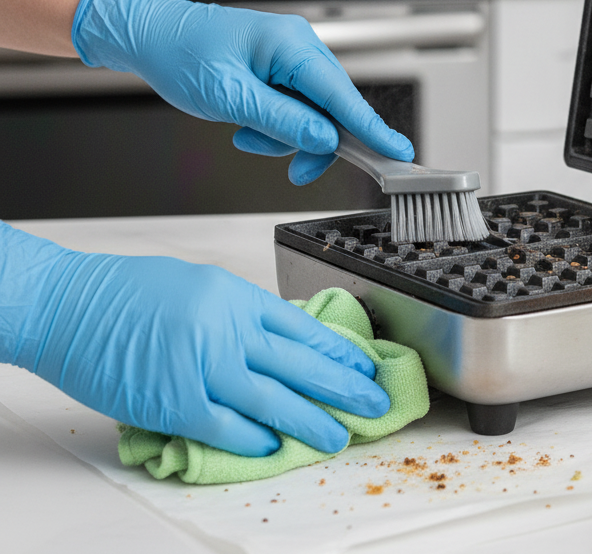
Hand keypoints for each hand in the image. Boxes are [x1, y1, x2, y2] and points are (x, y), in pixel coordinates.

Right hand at [0, 222, 388, 455]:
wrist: (72, 304)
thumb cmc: (128, 292)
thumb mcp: (200, 286)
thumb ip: (240, 314)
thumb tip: (276, 340)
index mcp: (238, 297)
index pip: (304, 326)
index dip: (338, 350)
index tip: (364, 364)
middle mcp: (230, 330)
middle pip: (302, 363)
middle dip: (344, 386)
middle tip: (376, 401)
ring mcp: (205, 366)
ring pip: (274, 399)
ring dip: (311, 420)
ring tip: (339, 435)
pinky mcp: (177, 402)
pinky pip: (227, 427)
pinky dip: (254, 440)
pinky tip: (276, 448)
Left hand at [72, 0, 413, 183]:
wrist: (151, 35)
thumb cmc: (181, 55)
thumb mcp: (230, 98)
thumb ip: (283, 121)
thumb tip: (325, 140)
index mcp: (291, 45)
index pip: (342, 95)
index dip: (372, 128)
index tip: (398, 152)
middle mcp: (299, 46)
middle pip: (331, 108)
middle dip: (312, 141)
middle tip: (297, 171)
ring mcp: (291, 55)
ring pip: (313, 112)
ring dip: (286, 135)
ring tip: (246, 134)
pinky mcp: (281, 66)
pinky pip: (296, 105)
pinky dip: (277, 124)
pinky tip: (248, 125)